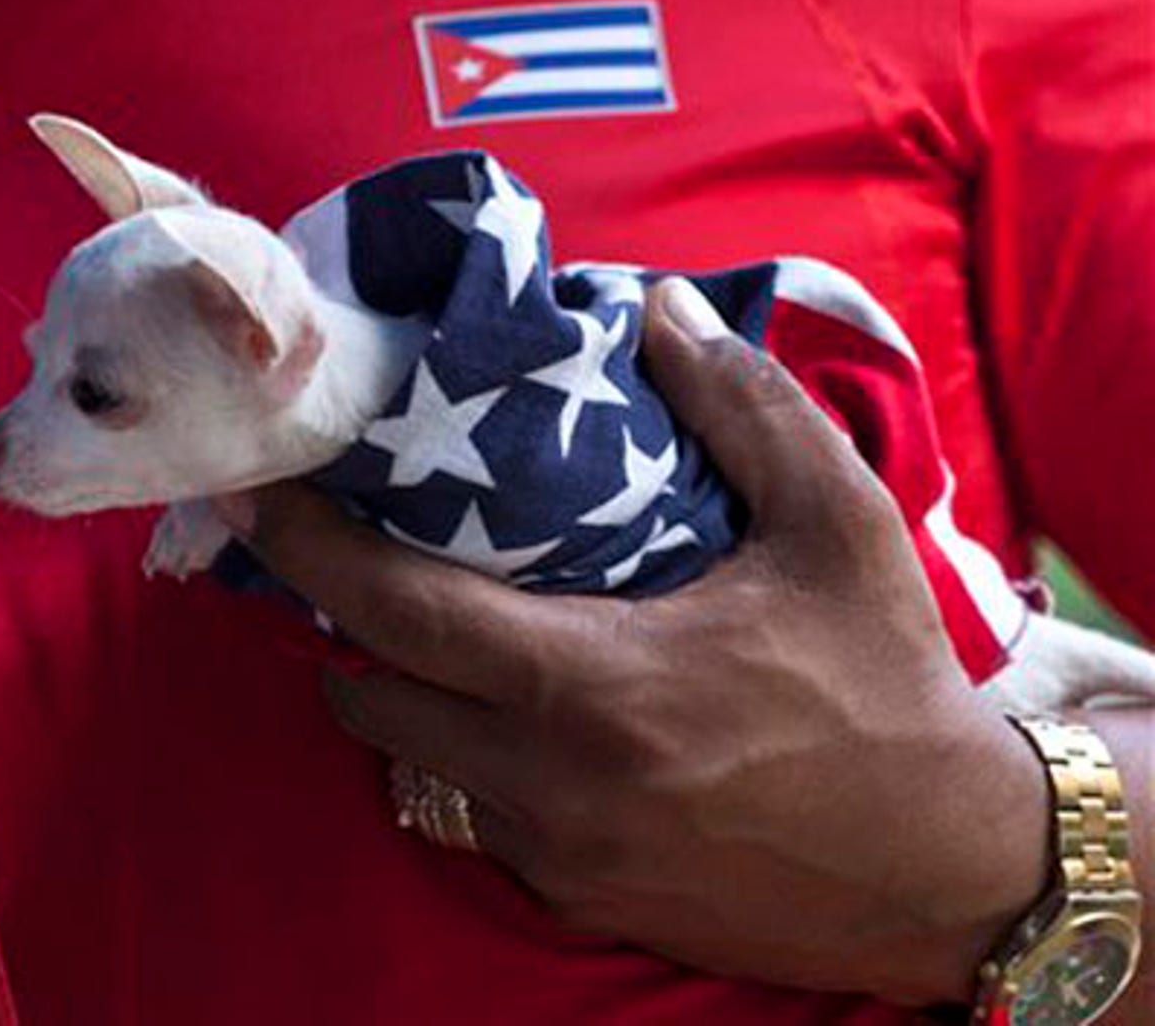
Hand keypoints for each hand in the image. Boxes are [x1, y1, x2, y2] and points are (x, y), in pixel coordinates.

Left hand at [223, 280, 1052, 1005]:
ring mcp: (557, 852)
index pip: (396, 610)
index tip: (258, 492)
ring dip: (404, 695)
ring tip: (438, 631)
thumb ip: (746, 409)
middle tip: (359, 559)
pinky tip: (523, 718)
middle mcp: (551, 781)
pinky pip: (475, 821)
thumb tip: (664, 311)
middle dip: (341, 627)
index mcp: (596, 684)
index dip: (307, 548)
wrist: (951, 874)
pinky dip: (470, 763)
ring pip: (413, 763)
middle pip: (369, 693)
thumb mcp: (840, 530)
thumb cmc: (891, 689)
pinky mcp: (577, 899)